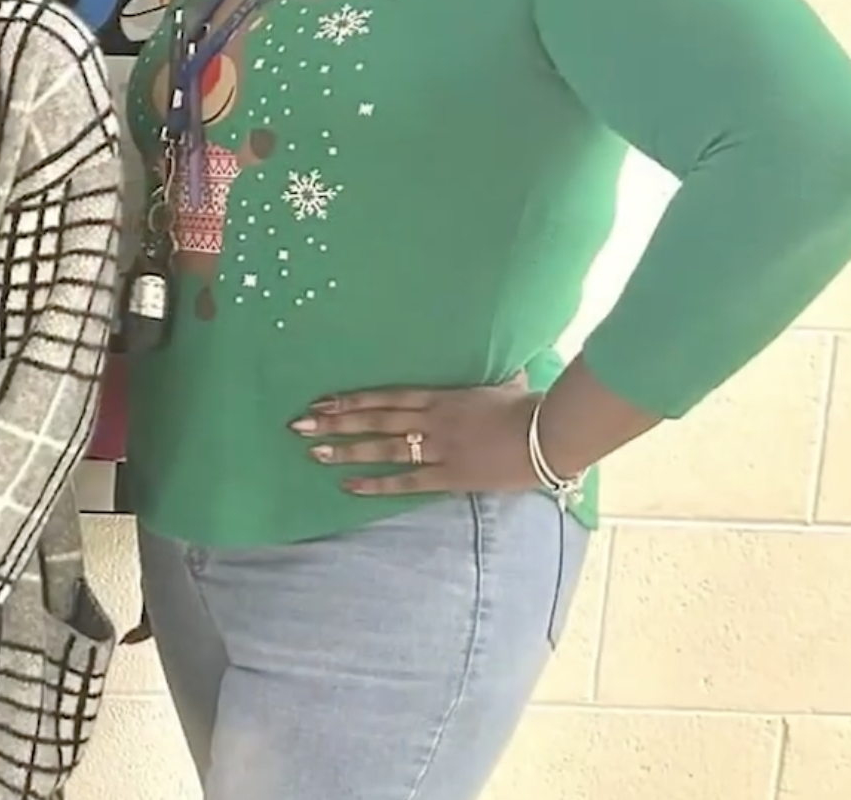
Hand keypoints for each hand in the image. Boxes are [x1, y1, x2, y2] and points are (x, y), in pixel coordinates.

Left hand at [294, 376, 543, 496]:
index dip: (351, 400)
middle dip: (335, 423)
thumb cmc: (528, 406)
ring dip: (347, 451)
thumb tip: (497, 365)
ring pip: (384, 449)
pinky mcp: (452, 476)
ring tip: (314, 453)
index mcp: (441, 396)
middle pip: (375, 420)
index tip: (320, 402)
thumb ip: (485, 378)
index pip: (386, 397)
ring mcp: (440, 448)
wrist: (550, 434)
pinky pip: (407, 480)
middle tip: (299, 426)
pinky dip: (377, 483)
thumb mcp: (500, 383)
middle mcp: (432, 420)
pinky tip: (349, 485)